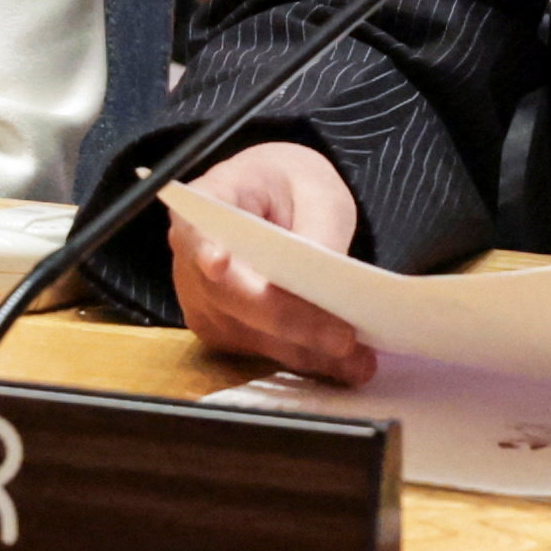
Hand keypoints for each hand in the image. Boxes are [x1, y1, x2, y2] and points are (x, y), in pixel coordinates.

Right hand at [163, 139, 372, 380]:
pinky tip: (345, 363)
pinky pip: (262, 349)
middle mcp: (192, 258)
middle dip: (290, 321)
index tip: (219, 262)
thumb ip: (318, 234)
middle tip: (344, 338)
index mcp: (208, 202)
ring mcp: (203, 300)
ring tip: (359, 360)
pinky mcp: (225, 330)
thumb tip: (327, 286)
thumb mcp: (317, 193)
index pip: (196, 229)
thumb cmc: (292, 187)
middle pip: (233, 297)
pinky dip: (305, 357)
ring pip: (251, 334)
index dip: (205, 249)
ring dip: (305, 350)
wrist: (281, 200)